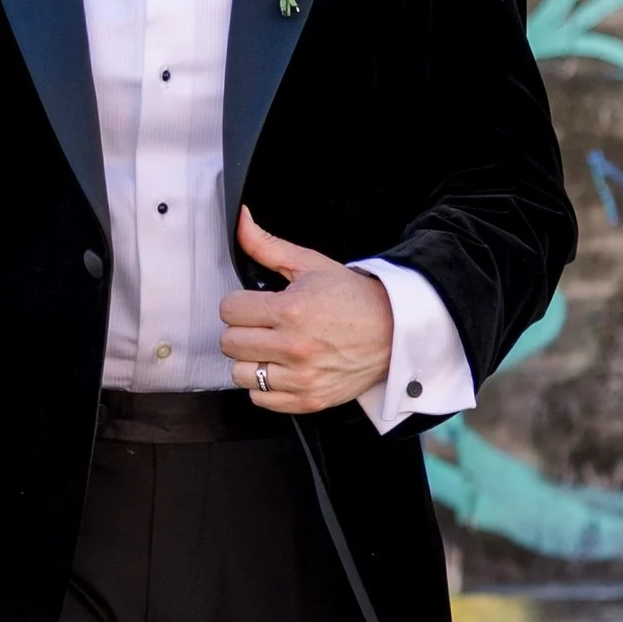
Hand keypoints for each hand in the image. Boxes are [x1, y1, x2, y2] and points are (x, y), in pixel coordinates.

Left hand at [219, 210, 394, 414]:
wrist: (394, 330)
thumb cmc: (352, 298)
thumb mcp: (310, 265)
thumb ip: (268, 246)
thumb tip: (241, 221)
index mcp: (290, 310)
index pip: (229, 310)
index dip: (239, 303)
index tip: (254, 304)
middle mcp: (293, 347)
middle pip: (229, 342)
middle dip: (242, 330)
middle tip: (264, 325)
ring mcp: (300, 377)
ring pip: (240, 373)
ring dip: (251, 360)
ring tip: (272, 348)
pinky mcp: (308, 400)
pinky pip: (260, 398)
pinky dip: (265, 385)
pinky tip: (281, 368)